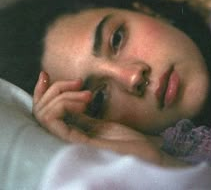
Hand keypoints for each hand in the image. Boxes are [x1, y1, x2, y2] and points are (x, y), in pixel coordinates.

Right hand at [33, 71, 187, 166]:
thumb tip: (78, 96)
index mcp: (74, 130)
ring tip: (86, 95)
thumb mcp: (103, 123)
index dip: (42, 91)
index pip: (46, 111)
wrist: (149, 156)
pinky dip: (64, 105)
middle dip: (55, 89)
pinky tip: (83, 104)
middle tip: (78, 82)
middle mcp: (67, 135)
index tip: (45, 74)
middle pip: (40, 111)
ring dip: (62, 96)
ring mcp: (70, 140)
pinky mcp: (77, 143)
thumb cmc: (132, 142)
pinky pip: (53, 121)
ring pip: (44, 114)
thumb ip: (85, 116)